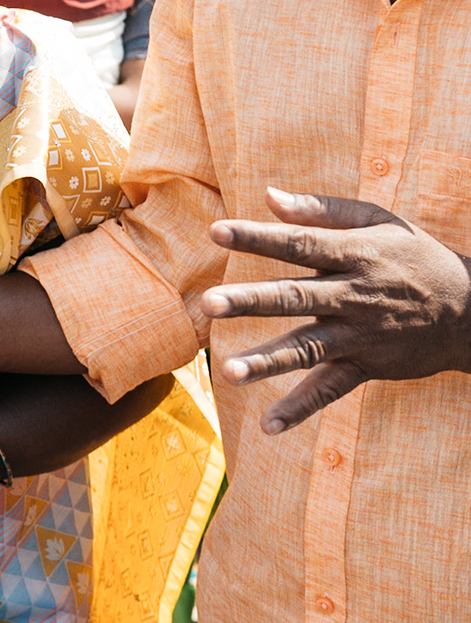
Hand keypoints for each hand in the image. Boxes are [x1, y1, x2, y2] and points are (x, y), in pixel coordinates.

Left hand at [202, 187, 470, 432]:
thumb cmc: (414, 256)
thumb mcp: (379, 222)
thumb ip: (321, 210)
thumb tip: (268, 196)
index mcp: (354, 254)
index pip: (298, 243)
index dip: (258, 237)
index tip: (216, 231)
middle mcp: (354, 294)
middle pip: (295, 296)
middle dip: (251, 301)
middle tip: (209, 303)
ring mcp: (360, 334)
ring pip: (308, 348)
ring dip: (268, 361)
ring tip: (229, 372)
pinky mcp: (367, 365)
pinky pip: (330, 390)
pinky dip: (300, 409)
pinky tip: (267, 426)